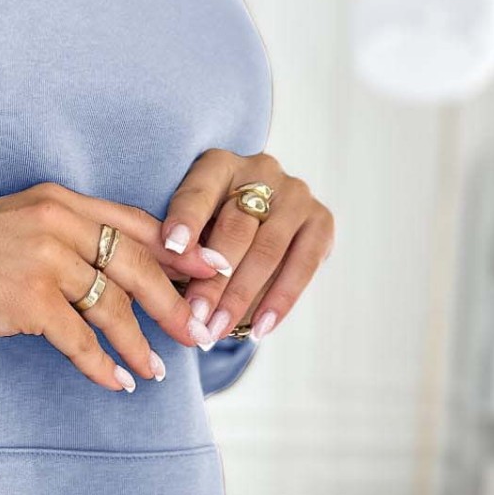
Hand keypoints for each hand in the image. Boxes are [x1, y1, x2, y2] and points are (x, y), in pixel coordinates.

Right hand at [0, 183, 199, 392]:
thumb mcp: (12, 228)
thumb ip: (61, 237)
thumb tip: (109, 273)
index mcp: (56, 199)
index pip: (135, 223)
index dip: (180, 251)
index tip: (213, 272)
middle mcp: (54, 221)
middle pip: (137, 264)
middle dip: (175, 303)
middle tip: (200, 333)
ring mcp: (41, 258)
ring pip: (113, 305)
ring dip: (140, 343)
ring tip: (156, 370)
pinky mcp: (26, 299)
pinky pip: (80, 340)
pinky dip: (103, 365)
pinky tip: (118, 382)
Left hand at [156, 150, 333, 346]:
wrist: (259, 231)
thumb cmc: (208, 234)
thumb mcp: (189, 233)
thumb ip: (182, 253)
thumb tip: (172, 294)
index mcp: (219, 165)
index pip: (200, 191)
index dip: (186, 218)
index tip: (171, 247)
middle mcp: (261, 169)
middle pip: (235, 227)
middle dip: (212, 278)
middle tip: (193, 316)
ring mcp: (296, 194)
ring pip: (268, 249)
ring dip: (241, 296)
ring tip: (218, 329)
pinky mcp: (322, 220)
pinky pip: (303, 264)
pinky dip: (280, 300)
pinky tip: (260, 328)